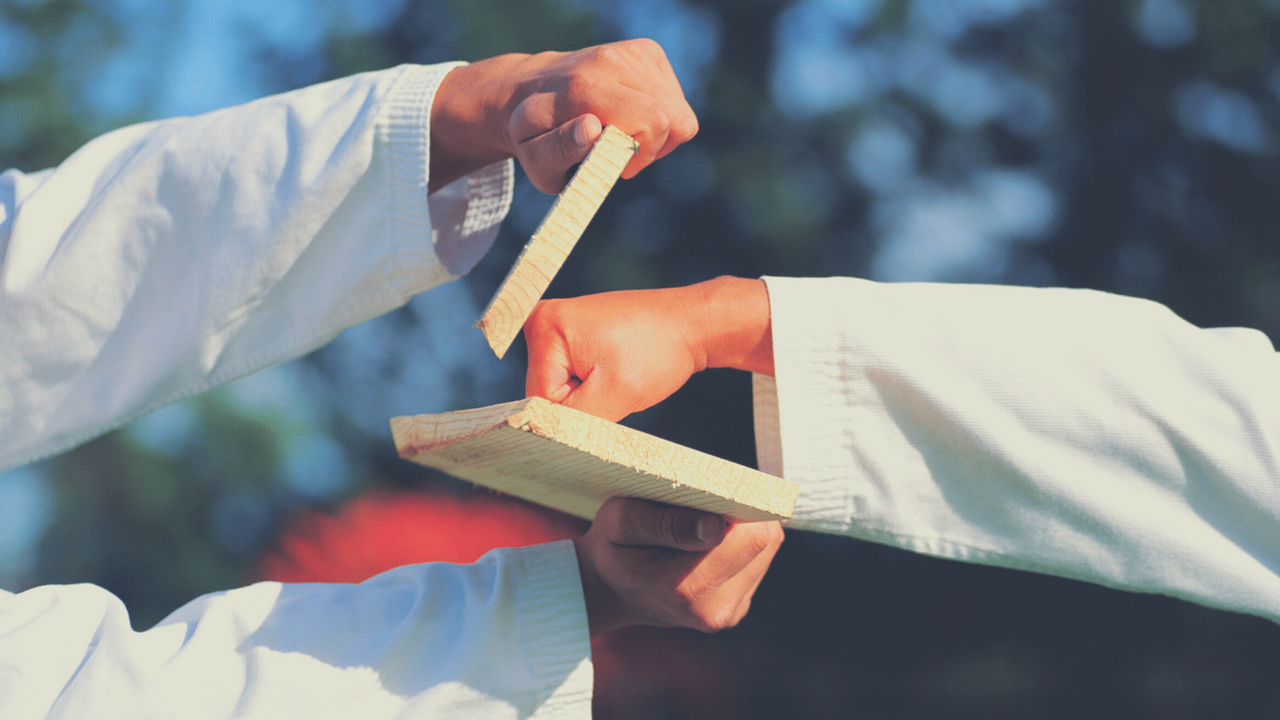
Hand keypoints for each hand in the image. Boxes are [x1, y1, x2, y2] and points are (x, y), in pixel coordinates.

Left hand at [430, 39, 697, 192]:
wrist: (530, 92)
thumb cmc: (535, 137)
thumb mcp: (536, 159)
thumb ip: (559, 149)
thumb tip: (591, 127)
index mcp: (583, 87)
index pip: (653, 121)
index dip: (643, 154)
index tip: (615, 166)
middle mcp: (609, 61)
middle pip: (674, 118)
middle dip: (653, 148)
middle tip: (618, 154)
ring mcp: (631, 53)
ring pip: (680, 112)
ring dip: (657, 135)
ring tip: (622, 136)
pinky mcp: (646, 52)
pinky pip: (677, 99)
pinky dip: (660, 117)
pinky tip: (630, 118)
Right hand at [524, 276, 772, 421]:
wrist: (691, 325)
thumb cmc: (659, 349)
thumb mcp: (615, 395)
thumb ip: (573, 423)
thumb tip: (546, 443)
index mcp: (542, 326)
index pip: (539, 400)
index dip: (574, 411)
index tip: (607, 397)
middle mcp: (541, 321)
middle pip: (545, 394)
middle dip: (581, 403)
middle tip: (615, 384)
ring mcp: (556, 326)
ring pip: (560, 390)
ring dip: (589, 396)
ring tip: (618, 375)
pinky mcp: (571, 335)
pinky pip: (570, 377)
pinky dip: (593, 385)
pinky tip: (615, 371)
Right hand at [575, 497, 783, 635]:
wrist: (608, 593)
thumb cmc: (611, 547)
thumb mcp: (619, 521)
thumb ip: (664, 522)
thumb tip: (717, 527)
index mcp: (685, 587)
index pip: (752, 536)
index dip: (743, 505)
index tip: (720, 493)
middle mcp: (713, 610)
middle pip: (765, 541)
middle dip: (743, 515)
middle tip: (705, 507)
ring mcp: (727, 614)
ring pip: (766, 551)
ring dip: (741, 532)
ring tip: (700, 528)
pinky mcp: (735, 611)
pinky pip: (756, 564)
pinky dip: (738, 548)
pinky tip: (706, 548)